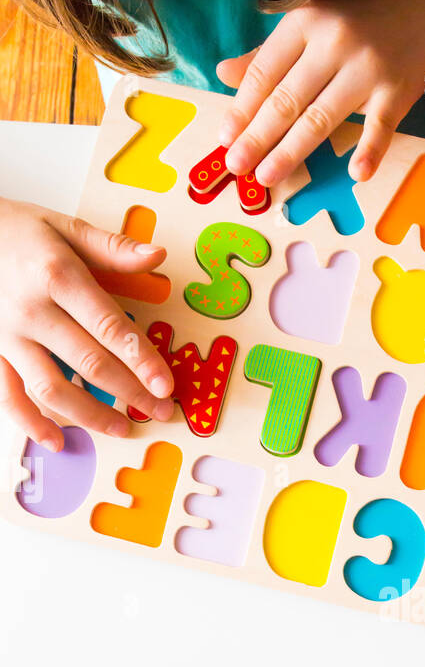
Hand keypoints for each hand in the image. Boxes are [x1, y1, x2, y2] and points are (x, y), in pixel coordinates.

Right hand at [0, 199, 174, 451]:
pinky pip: (8, 395)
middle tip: (160, 411)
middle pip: (89, 363)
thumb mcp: (63, 226)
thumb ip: (111, 248)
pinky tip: (56, 440)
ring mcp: (7, 336)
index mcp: (57, 275)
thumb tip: (156, 256)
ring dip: (91, 415)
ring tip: (123, 427)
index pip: (108, 326)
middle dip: (130, 392)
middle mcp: (32, 310)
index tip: (166, 386)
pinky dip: (30, 423)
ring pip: (52, 388)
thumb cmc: (15, 232)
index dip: (141, 360)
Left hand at [216, 0, 424, 185]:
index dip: (242, 108)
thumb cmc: (354, 25)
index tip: (224, 138)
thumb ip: (268, 55)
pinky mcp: (397, 90)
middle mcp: (334, 42)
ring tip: (267, 177)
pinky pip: (379, 127)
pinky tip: (356, 173)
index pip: (265, 73)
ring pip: (321, 118)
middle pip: (287, 100)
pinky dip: (369, 151)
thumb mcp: (309, 28)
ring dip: (291, 152)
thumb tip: (224, 75)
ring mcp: (367, 68)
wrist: (422, 11)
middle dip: (258, 137)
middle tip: (236, 166)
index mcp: (305, 23)